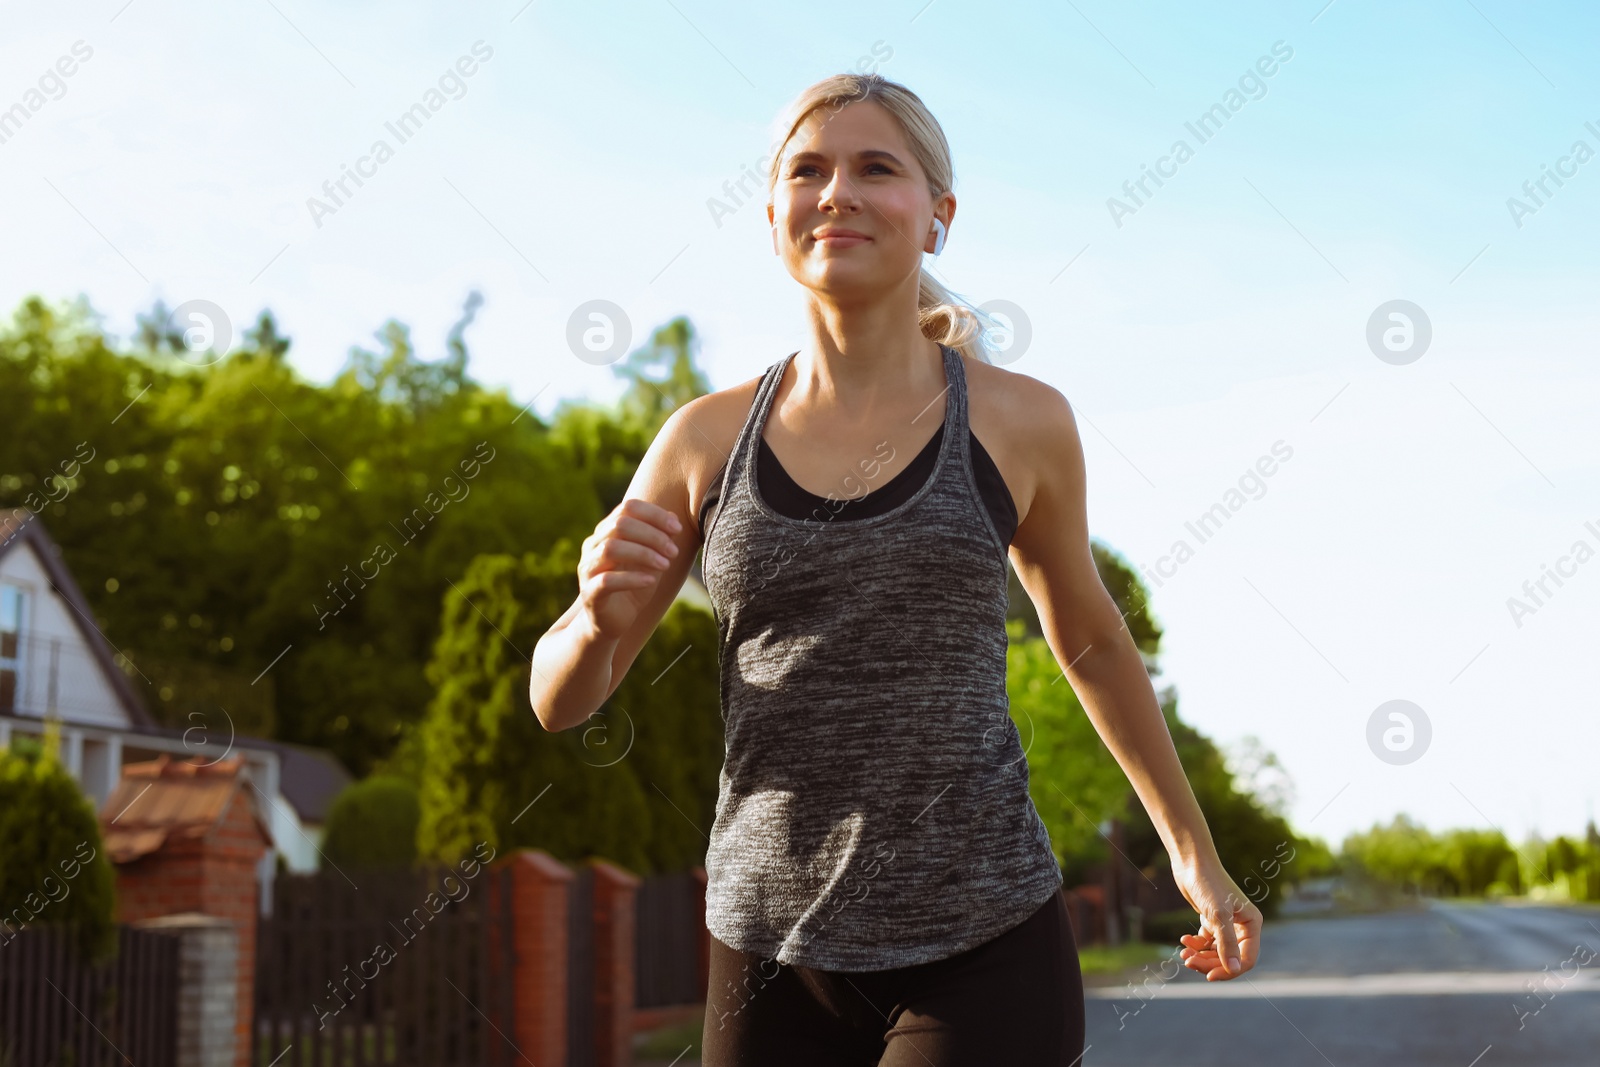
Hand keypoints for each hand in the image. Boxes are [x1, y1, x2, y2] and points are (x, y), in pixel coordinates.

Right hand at [577, 498, 683, 638]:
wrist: (611, 622)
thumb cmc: (632, 586)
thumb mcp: (650, 560)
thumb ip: (658, 539)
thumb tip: (673, 517)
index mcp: (606, 532)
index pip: (627, 508)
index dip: (654, 514)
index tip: (676, 528)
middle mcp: (593, 546)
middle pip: (619, 525)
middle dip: (652, 535)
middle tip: (673, 551)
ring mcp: (588, 569)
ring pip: (610, 548)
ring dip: (643, 554)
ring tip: (665, 565)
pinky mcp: (589, 593)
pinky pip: (607, 580)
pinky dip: (632, 578)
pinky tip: (651, 580)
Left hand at [1171, 856, 1261, 980]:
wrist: (1191, 862)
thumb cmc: (1208, 883)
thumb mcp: (1218, 915)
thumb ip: (1227, 944)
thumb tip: (1235, 970)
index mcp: (1252, 924)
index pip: (1246, 959)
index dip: (1229, 971)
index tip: (1208, 976)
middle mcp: (1242, 926)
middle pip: (1229, 958)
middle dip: (1209, 963)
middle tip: (1188, 961)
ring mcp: (1227, 924)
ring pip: (1216, 952)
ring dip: (1200, 956)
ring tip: (1184, 954)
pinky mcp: (1211, 920)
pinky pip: (1206, 942)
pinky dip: (1195, 945)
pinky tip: (1184, 940)